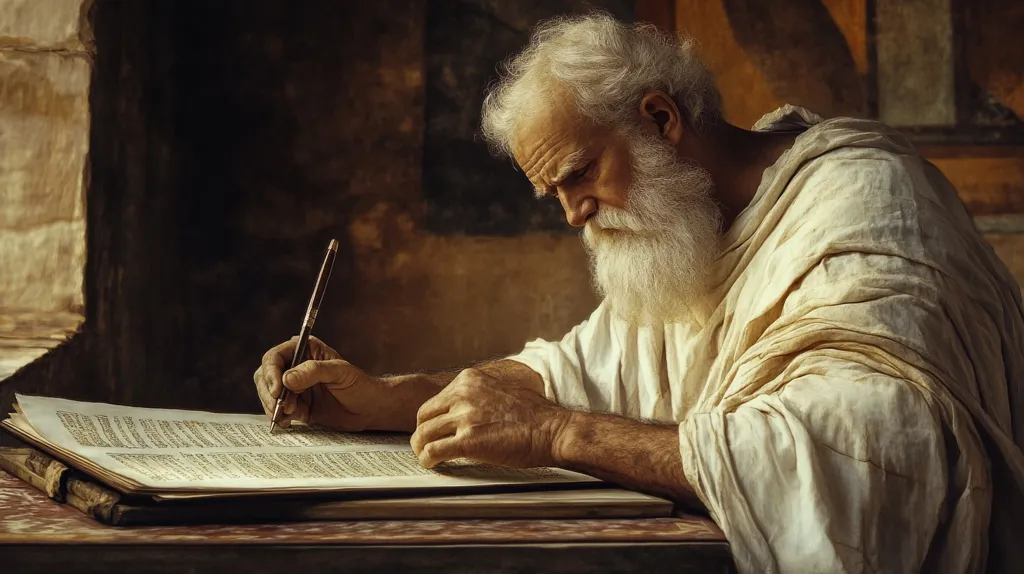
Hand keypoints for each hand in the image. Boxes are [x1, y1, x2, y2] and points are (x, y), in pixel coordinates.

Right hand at [253, 336, 391, 430]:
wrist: (369, 409)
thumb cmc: (360, 385)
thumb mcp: (340, 372)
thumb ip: (314, 371)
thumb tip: (287, 378)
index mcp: (305, 350)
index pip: (275, 357)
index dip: (271, 373)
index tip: (277, 391)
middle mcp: (295, 366)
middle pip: (265, 376)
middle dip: (270, 393)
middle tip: (282, 407)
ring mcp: (294, 387)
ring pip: (268, 394)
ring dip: (274, 407)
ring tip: (291, 415)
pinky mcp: (296, 405)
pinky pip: (278, 410)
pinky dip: (280, 417)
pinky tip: (290, 422)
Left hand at [410, 368, 570, 468]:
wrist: (552, 430)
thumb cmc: (534, 416)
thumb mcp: (501, 390)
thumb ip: (479, 395)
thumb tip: (466, 410)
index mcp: (470, 380)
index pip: (437, 399)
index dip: (434, 417)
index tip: (434, 428)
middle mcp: (463, 394)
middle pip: (425, 415)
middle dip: (422, 431)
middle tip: (424, 443)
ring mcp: (464, 416)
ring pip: (424, 433)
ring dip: (421, 448)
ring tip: (425, 457)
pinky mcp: (468, 440)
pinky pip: (434, 451)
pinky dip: (428, 459)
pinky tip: (431, 464)